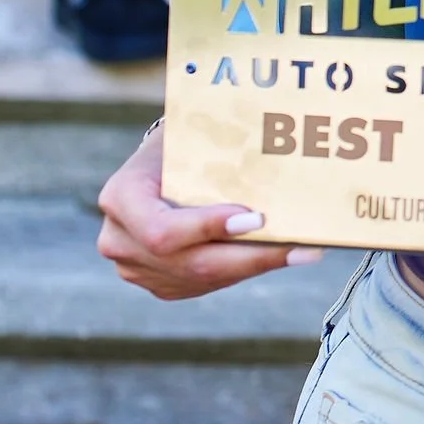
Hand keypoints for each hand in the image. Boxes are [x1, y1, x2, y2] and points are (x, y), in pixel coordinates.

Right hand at [96, 126, 322, 301]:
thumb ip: (218, 155)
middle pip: (191, 264)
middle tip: (303, 248)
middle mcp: (119, 239)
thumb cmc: (180, 145)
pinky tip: (274, 256)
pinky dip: (242, 271)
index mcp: (121, 197)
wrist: (158, 166)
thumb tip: (277, 158)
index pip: (163, 229)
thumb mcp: (189, 139)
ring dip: (254, 266)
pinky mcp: (158, 283)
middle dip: (252, 257)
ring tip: (302, 252)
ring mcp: (135, 268)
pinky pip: (204, 284)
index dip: (208, 230)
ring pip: (203, 279)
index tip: (256, 219)